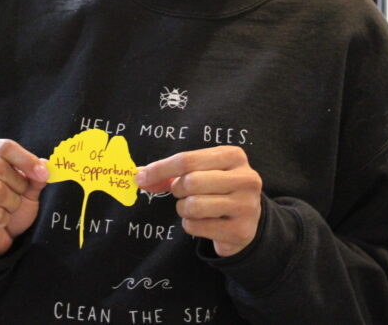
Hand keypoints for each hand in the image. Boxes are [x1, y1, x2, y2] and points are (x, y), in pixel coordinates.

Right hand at [0, 139, 48, 257]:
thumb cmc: (9, 200)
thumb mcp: (27, 184)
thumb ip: (35, 174)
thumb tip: (44, 165)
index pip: (4, 146)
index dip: (27, 160)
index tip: (43, 173)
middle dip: (18, 183)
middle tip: (22, 193)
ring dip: (12, 202)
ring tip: (10, 206)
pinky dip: (4, 218)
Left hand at [135, 146, 261, 256]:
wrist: (247, 220)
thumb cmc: (218, 189)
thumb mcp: (201, 171)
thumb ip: (171, 172)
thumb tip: (139, 175)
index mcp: (233, 156)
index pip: (187, 159)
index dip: (159, 169)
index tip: (141, 177)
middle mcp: (245, 178)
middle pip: (190, 182)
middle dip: (177, 190)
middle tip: (183, 193)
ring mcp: (246, 205)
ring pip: (193, 205)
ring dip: (184, 209)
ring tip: (194, 208)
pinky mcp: (241, 230)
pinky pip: (196, 227)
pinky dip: (191, 225)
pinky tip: (204, 222)